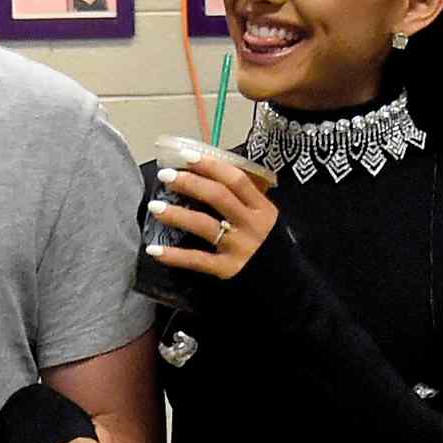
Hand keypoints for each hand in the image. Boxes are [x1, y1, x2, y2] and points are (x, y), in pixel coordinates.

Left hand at [143, 149, 278, 281]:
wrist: (288, 287)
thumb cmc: (270, 248)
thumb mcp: (265, 221)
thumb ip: (245, 203)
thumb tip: (210, 179)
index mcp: (262, 208)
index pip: (236, 180)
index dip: (211, 166)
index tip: (187, 156)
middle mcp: (252, 225)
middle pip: (218, 197)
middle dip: (190, 183)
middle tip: (165, 175)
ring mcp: (240, 248)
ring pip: (205, 225)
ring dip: (177, 214)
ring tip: (155, 207)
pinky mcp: (229, 270)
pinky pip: (198, 260)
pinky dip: (175, 256)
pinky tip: (155, 250)